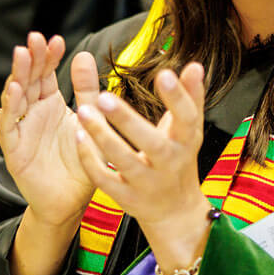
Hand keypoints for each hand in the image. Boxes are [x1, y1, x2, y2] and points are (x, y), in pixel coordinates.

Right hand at [0, 32, 100, 228]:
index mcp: (50, 104)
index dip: (48, 56)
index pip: (46, 74)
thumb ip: (87, 91)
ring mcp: (21, 130)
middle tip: (34, 39)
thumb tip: (83, 54)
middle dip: (30, 58)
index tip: (55, 39)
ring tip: (22, 55)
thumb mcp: (91, 123)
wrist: (71, 202)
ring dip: (17, 75)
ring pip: (14, 98)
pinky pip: (8, 126)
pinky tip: (15, 90)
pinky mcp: (14, 150)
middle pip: (28, 80)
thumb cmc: (81, 162)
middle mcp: (33, 113)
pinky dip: (9, 108)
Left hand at [75, 63, 208, 274]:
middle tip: (104, 96)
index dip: (178, 97)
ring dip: (102, 137)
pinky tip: (77, 136)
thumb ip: (190, 97)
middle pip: (150, 142)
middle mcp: (169, 163)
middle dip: (128, 121)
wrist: (175, 210)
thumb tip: (196, 64)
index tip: (163, 73)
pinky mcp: (127, 197)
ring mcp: (147, 182)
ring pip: (123, 161)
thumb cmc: (179, 157)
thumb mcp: (189, 129)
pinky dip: (90, 159)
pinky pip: (105, 179)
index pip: (187, 118)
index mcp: (187, 141)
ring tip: (83, 111)